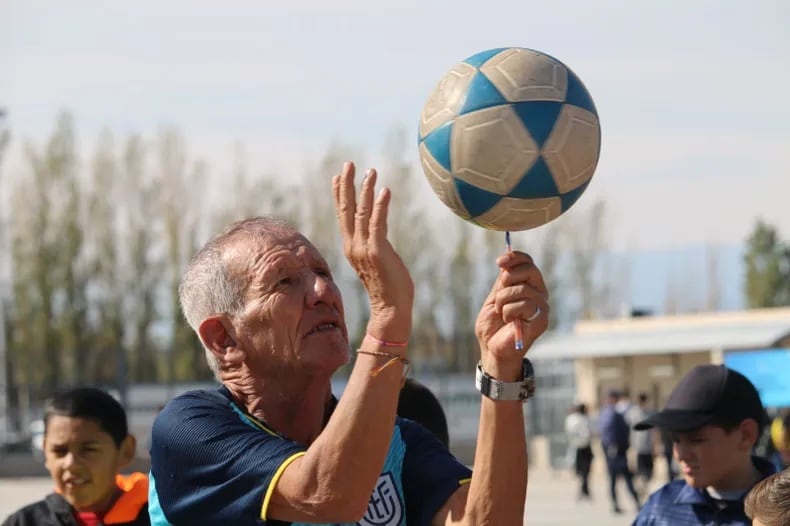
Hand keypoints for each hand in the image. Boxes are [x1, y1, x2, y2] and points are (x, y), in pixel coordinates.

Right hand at [333, 162, 413, 341]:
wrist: (391, 308)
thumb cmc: (389, 286)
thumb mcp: (376, 262)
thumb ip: (373, 246)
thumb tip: (377, 235)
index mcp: (351, 247)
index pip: (342, 216)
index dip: (339, 195)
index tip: (337, 176)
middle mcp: (353, 246)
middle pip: (346, 210)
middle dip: (346, 185)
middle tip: (349, 164)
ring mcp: (364, 249)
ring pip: (361, 213)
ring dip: (366, 190)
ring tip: (371, 171)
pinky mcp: (378, 252)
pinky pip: (378, 223)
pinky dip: (380, 205)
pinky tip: (385, 190)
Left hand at [475, 251, 548, 366]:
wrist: (491, 347)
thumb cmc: (492, 324)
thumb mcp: (494, 297)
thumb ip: (502, 281)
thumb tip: (505, 260)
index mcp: (528, 285)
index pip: (528, 262)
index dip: (514, 258)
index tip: (499, 262)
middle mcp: (538, 293)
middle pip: (530, 270)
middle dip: (508, 278)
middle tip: (498, 294)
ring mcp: (542, 307)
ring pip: (522, 289)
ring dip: (503, 301)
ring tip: (501, 313)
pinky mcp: (542, 320)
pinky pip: (525, 305)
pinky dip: (509, 312)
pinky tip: (509, 321)